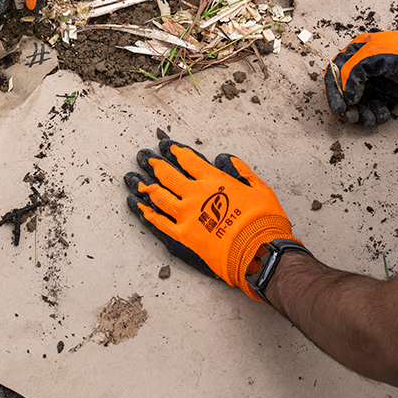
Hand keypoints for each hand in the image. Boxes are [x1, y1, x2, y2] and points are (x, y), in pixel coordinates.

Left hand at [124, 138, 294, 299]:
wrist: (259, 251)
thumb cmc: (263, 221)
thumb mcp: (259, 188)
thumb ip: (242, 172)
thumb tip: (227, 159)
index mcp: (214, 180)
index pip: (190, 160)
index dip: (177, 151)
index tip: (168, 146)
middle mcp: (196, 194)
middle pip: (169, 175)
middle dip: (156, 164)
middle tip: (146, 158)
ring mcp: (187, 215)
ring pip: (160, 196)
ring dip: (146, 185)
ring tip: (135, 178)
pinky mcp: (184, 235)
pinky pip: (160, 222)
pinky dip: (148, 213)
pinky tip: (139, 206)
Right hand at [324, 13, 397, 124]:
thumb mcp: (372, 56)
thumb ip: (352, 73)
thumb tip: (346, 96)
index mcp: (355, 53)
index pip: (335, 73)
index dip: (334, 92)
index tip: (339, 107)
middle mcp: (362, 68)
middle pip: (345, 91)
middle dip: (348, 107)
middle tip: (352, 117)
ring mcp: (375, 80)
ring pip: (360, 102)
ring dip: (362, 113)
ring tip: (369, 119)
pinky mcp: (387, 93)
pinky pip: (375, 107)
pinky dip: (376, 114)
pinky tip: (383, 115)